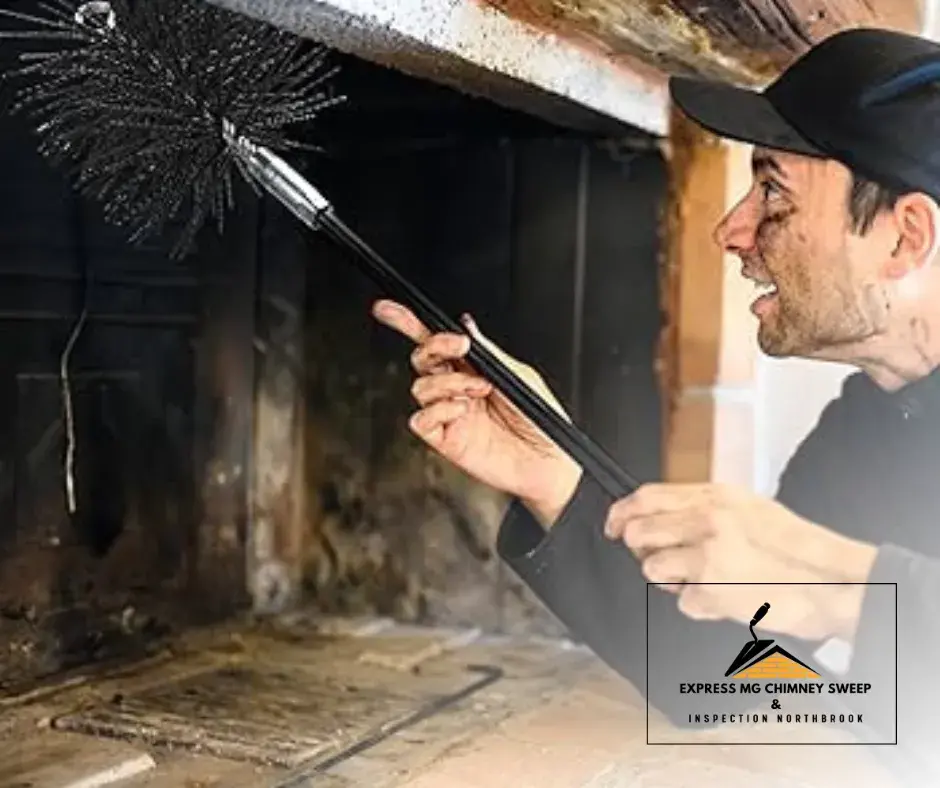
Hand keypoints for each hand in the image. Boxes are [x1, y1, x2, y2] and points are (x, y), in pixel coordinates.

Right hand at [371, 300, 580, 523]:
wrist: (549, 460)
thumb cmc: (540, 422)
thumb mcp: (519, 375)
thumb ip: (488, 352)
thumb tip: (467, 326)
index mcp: (473, 369)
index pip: (435, 343)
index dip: (409, 323)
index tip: (391, 310)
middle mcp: (457, 389)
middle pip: (422, 359)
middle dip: (434, 346)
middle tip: (459, 347)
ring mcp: (450, 414)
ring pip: (421, 387)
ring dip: (449, 382)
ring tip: (479, 390)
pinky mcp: (446, 440)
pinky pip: (421, 419)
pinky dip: (439, 410)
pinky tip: (462, 411)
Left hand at [604, 483, 877, 641]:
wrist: (833, 584)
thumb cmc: (797, 551)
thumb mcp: (750, 510)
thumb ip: (704, 510)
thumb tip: (662, 517)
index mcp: (716, 497)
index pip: (648, 496)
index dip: (623, 512)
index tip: (613, 525)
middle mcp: (707, 520)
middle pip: (639, 532)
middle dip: (643, 551)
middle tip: (666, 562)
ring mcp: (706, 554)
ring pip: (652, 569)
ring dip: (673, 581)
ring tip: (707, 582)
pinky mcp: (710, 589)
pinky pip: (682, 602)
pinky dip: (700, 606)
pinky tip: (726, 599)